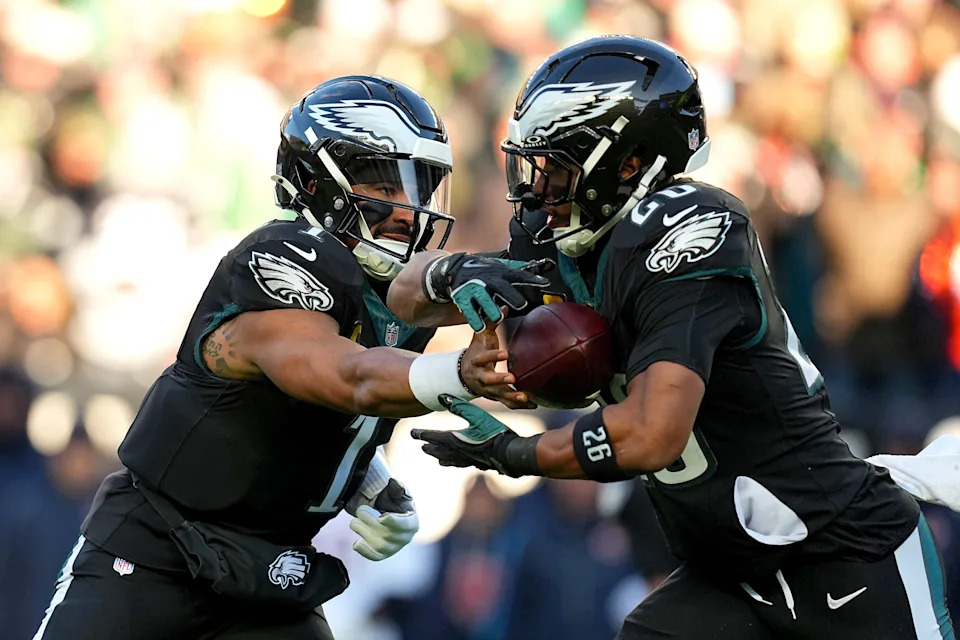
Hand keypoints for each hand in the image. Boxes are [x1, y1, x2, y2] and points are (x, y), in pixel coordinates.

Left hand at [348, 479, 418, 560]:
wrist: (384, 512)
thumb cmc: (393, 500)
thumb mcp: (397, 491)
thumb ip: (397, 486)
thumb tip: (394, 482)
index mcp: (412, 522)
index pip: (406, 525)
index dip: (394, 522)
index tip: (382, 517)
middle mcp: (405, 538)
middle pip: (388, 534)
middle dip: (371, 521)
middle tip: (360, 509)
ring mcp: (394, 548)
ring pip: (379, 545)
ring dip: (363, 532)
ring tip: (355, 521)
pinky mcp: (382, 554)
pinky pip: (374, 557)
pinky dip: (365, 552)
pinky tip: (356, 543)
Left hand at [411, 394, 521, 474]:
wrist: (510, 454)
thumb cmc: (494, 433)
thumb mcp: (476, 415)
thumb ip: (459, 406)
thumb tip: (441, 395)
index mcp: (455, 440)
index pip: (433, 436)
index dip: (422, 434)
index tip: (412, 433)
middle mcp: (458, 452)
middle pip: (440, 450)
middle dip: (431, 447)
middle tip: (422, 446)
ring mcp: (468, 460)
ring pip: (450, 459)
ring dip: (441, 456)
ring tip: (437, 458)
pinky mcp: (479, 463)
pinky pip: (463, 463)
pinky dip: (456, 462)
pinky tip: (462, 462)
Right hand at [425, 253, 553, 330]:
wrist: (455, 269)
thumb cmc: (482, 270)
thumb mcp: (499, 265)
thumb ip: (516, 267)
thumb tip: (538, 265)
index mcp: (500, 273)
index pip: (519, 275)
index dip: (531, 278)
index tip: (544, 283)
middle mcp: (489, 280)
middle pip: (502, 288)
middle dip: (511, 295)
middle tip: (521, 304)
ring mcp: (475, 289)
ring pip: (484, 300)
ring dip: (491, 309)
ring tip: (498, 317)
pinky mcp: (463, 298)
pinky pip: (469, 310)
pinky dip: (474, 318)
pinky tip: (480, 325)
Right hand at [460, 324, 534, 409]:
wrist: (463, 374)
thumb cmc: (476, 351)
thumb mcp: (480, 336)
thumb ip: (490, 322)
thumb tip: (504, 306)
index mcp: (476, 361)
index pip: (482, 358)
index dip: (493, 356)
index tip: (505, 353)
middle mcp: (480, 377)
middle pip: (488, 380)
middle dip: (499, 380)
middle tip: (512, 378)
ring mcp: (487, 389)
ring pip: (498, 395)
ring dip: (512, 397)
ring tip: (526, 397)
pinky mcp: (495, 397)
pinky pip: (506, 403)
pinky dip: (519, 405)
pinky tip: (534, 404)